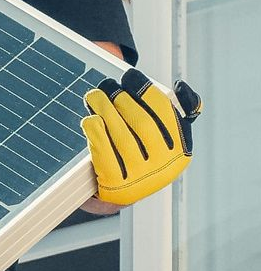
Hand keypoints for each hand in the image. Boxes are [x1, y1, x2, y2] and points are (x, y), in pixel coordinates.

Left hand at [81, 68, 200, 207]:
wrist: (117, 193)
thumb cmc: (140, 154)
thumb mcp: (163, 136)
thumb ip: (174, 111)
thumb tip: (180, 88)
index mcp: (181, 151)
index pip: (165, 112)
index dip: (145, 90)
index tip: (129, 77)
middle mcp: (165, 167)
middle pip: (142, 123)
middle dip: (121, 98)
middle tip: (106, 85)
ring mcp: (142, 180)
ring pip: (123, 136)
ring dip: (105, 110)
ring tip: (94, 96)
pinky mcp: (117, 188)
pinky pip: (105, 154)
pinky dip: (96, 133)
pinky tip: (90, 120)